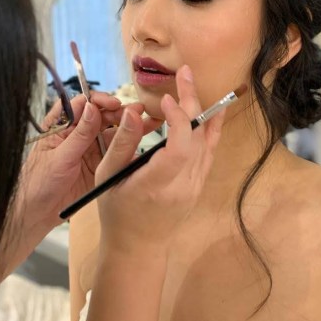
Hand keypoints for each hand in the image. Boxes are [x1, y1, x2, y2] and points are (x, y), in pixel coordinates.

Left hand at [0, 91, 160, 286]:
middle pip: (102, 116)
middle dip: (120, 112)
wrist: (37, 213)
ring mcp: (90, 149)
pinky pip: (116, 153)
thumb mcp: (59, 157)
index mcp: (62, 126)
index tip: (113, 104)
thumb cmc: (38, 182)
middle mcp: (78, 134)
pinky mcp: (99, 165)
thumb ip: (78, 134)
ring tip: (149, 122)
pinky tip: (143, 144)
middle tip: (139, 112)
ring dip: (130, 127)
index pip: (82, 104)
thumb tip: (92, 107)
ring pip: (113, 133)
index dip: (99, 101)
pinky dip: (129, 148)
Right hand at [93, 66, 224, 261]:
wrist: (138, 247)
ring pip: (208, 143)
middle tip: (184, 73)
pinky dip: (210, 128)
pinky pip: (209, 152)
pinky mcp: (199, 185)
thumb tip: (132, 111)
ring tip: (194, 81)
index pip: (179, 147)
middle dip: (192, 101)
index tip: (165, 99)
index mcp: (157, 185)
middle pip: (197, 138)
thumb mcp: (109, 177)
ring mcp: (195, 187)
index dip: (178, 118)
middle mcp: (183, 186)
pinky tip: (211, 110)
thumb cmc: (117, 213)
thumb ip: (122, 143)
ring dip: (203, 110)